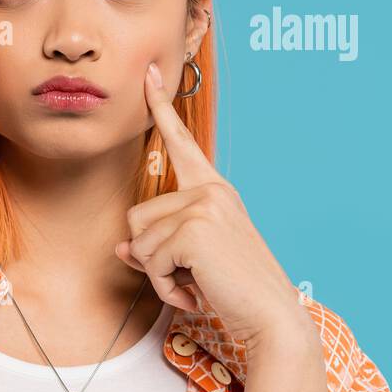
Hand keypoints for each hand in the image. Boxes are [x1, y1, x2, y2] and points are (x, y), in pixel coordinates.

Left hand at [113, 60, 314, 349]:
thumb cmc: (233, 292)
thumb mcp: (190, 263)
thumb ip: (154, 249)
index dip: (160, 108)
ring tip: (198, 284)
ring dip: (159, 275)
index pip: (182, 144)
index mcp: (213, 191)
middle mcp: (210, 191)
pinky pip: (148, 260)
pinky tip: (196, 294)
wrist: (270, 318)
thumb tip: (121, 249)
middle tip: (193, 276)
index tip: (148, 73)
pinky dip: (164, 286)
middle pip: (136, 217)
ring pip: (138, 241)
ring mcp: (204, 206)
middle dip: (152, 256)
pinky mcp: (194, 228)